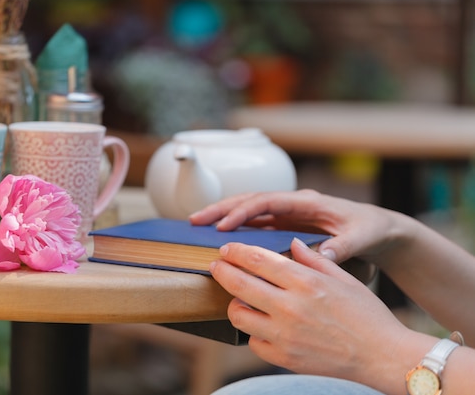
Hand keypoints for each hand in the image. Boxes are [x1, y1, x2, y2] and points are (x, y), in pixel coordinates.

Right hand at [190, 189, 411, 264]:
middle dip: (221, 208)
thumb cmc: (370, 229)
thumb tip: (321, 257)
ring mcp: (287, 213)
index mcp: (306, 202)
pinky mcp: (286, 224)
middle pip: (249, 200)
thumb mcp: (361, 237)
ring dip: (223, 215)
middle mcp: (292, 203)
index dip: (243, 212)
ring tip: (197, 224)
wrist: (378, 229)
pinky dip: (236, 227)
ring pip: (248, 209)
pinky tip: (220, 237)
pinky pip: (255, 223)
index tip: (224, 227)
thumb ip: (342, 246)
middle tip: (195, 219)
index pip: (267, 202)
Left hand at [210, 239, 414, 390]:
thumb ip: (313, 259)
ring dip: (235, 303)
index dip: (236, 251)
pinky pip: (252, 342)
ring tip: (241, 298)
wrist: (383, 356)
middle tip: (216, 265)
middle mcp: (291, 307)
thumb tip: (291, 242)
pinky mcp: (284, 358)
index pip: (257, 259)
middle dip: (221, 270)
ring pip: (238, 314)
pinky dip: (253, 332)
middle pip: (238, 284)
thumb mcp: (344, 278)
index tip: (227, 248)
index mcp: (306, 283)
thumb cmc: (368, 315)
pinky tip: (262, 325)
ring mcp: (285, 335)